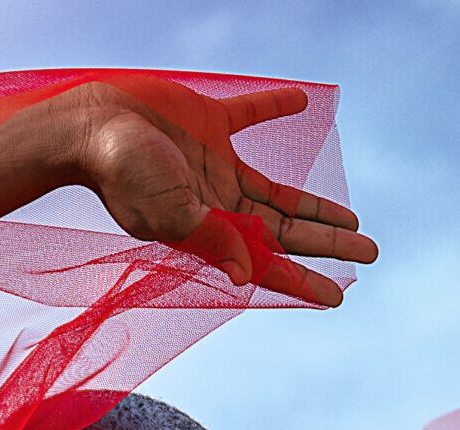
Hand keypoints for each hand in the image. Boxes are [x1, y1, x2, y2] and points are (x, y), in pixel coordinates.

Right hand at [56, 74, 377, 305]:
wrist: (88, 127)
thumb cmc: (122, 173)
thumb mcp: (168, 211)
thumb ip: (212, 238)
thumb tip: (249, 276)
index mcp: (212, 231)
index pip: (267, 263)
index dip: (303, 281)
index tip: (338, 296)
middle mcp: (219, 206)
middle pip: (285, 231)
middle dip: (327, 243)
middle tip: (371, 251)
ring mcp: (215, 167)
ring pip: (279, 194)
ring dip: (316, 206)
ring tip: (352, 219)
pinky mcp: (208, 125)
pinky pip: (250, 116)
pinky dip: (274, 108)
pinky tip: (300, 102)